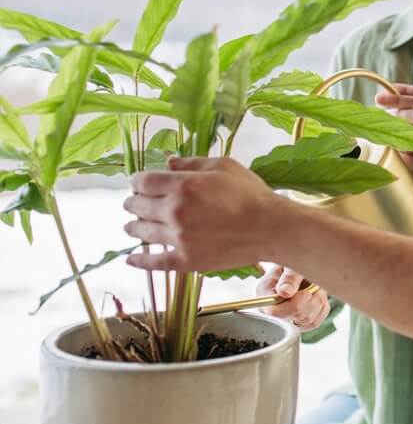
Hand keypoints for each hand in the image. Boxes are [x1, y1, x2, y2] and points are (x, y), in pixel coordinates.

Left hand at [123, 156, 283, 272]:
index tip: (138, 183)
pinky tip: (131, 259)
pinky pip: (155, 262)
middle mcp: (175, 211)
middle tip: (132, 203)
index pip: (143, 182)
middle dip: (133, 202)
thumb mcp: (224, 167)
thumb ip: (192, 163)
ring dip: (133, 227)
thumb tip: (167, 161)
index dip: (137, 181)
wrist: (270, 228)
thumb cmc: (251, 194)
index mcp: (183, 186)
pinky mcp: (186, 260)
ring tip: (131, 226)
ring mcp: (179, 238)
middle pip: (138, 206)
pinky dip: (140, 261)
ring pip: (142, 232)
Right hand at [256, 265, 330, 330]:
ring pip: (307, 321)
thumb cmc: (295, 258)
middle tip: (312, 285)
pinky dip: (322, 307)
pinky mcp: (301, 319)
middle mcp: (273, 307)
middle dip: (309, 300)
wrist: (304, 260)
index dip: (292, 305)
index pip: (274, 311)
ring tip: (316, 287)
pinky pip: (316, 321)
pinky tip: (317, 294)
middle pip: (294, 317)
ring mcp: (287, 315)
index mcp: (265, 292)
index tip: (306, 293)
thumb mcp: (291, 263)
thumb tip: (284, 292)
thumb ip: (289, 277)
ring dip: (317, 302)